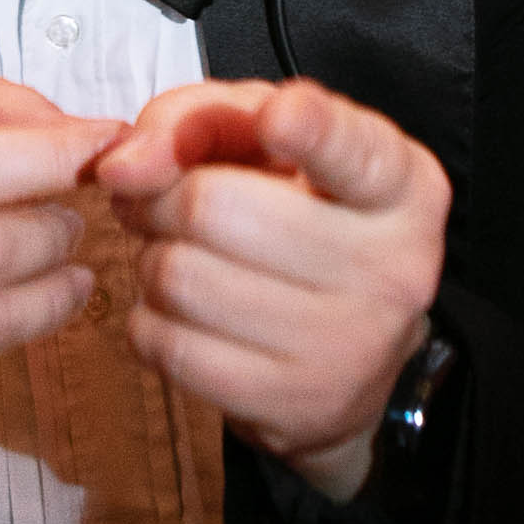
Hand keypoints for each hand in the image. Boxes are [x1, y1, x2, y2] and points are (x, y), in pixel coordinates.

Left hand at [96, 80, 449, 503]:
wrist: (348, 352)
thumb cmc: (300, 215)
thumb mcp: (267, 141)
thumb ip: (195, 120)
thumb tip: (123, 166)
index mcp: (400, 184)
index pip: (350, 149)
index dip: (308, 128)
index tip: (277, 119)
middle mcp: (391, 266)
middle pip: (212, 208)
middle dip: (159, 198)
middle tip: (161, 201)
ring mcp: (347, 344)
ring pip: (179, 278)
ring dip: (153, 259)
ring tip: (180, 255)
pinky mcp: (294, 403)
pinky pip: (168, 346)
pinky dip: (152, 320)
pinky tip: (183, 311)